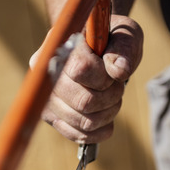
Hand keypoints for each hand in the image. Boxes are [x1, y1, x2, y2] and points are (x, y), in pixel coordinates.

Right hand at [31, 15, 142, 143]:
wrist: (93, 47)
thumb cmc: (110, 38)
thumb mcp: (124, 34)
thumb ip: (123, 49)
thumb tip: (118, 71)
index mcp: (59, 44)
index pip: (81, 70)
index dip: (104, 76)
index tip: (113, 70)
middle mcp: (45, 72)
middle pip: (83, 101)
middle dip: (110, 97)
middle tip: (117, 87)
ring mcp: (46, 97)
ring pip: (83, 122)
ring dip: (108, 114)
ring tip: (113, 99)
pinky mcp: (51, 116)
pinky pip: (76, 134)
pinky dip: (98, 132)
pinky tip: (107, 121)